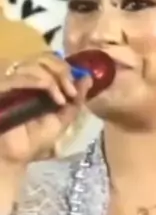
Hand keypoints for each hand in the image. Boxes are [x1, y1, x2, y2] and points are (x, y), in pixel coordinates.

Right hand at [0, 51, 91, 166]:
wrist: (14, 156)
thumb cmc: (33, 140)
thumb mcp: (61, 120)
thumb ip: (75, 100)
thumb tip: (88, 78)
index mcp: (36, 83)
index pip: (51, 61)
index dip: (67, 70)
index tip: (77, 89)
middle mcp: (23, 78)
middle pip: (43, 57)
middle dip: (62, 71)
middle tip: (71, 92)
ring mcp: (10, 81)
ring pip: (33, 64)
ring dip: (53, 78)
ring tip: (61, 99)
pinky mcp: (1, 88)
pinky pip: (19, 76)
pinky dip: (39, 81)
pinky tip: (53, 96)